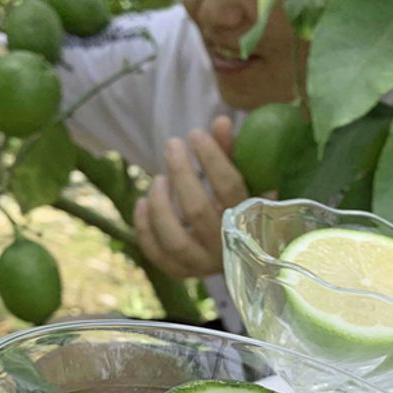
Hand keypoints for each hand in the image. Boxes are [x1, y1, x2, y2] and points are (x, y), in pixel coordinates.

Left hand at [134, 116, 248, 278]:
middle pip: (197, 210)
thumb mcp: (239, 178)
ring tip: (157, 179)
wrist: (239, 252)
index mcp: (249, 220)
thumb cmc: (238, 205)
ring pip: (173, 238)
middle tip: (173, 144)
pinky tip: (143, 203)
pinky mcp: (182, 272)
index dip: (212, 158)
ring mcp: (202, 264)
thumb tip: (220, 121)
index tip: (196, 135)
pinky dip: (144, 228)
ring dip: (161, 205)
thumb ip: (230, 152)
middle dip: (181, 172)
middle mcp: (226, 246)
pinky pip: (156, 254)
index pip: (229, 188)